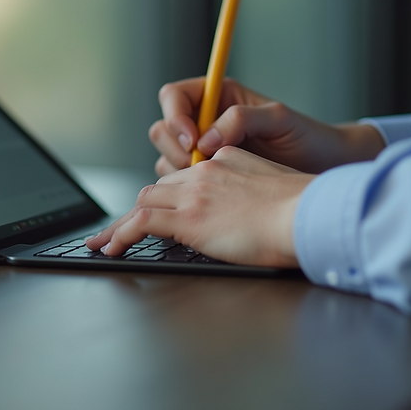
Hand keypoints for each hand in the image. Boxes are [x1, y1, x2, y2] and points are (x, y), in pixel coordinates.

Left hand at [85, 146, 312, 267]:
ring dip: (120, 225)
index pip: (184, 177)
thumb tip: (250, 216)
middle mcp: (205, 173)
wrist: (307, 213)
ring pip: (142, 203)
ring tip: (104, 244)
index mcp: (226, 162)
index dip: (166, 196)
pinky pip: (140, 223)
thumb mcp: (275, 191)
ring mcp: (194, 194)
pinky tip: (110, 248)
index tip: (157, 212)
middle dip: (137, 210)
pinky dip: (120, 235)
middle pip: (158, 189)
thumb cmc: (303, 211)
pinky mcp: (188, 217)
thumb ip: (253, 195)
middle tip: (119, 231)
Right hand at [148, 77, 383, 175]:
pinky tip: (212, 193)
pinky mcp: (207, 177)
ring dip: (179, 169)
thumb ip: (241, 118)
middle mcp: (205, 122)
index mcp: (217, 97)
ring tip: (210, 179)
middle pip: (163, 127)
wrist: (322, 169)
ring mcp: (203, 151)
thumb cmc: (306, 138)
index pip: (175, 97)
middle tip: (199, 163)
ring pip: (166, 156)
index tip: (192, 138)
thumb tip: (206, 137)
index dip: (175, 116)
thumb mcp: (278, 119)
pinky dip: (186, 188)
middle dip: (174, 146)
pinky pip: (179, 181)